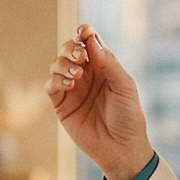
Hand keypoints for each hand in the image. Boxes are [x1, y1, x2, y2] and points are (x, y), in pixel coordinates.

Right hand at [47, 24, 153, 179]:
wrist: (121, 148)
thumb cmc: (128, 116)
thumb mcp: (124, 86)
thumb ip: (109, 62)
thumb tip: (90, 40)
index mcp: (103, 66)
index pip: (89, 42)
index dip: (84, 33)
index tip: (84, 31)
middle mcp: (86, 75)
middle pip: (68, 49)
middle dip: (70, 47)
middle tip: (80, 55)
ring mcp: (72, 89)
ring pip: (56, 64)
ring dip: (63, 63)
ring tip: (77, 75)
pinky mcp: (61, 105)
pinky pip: (51, 86)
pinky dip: (56, 80)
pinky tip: (70, 85)